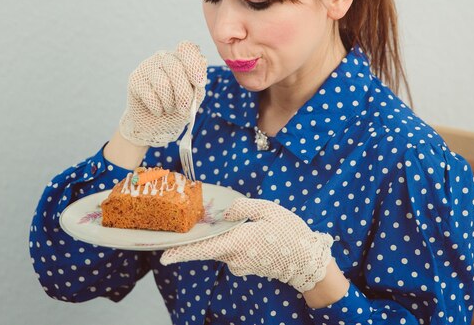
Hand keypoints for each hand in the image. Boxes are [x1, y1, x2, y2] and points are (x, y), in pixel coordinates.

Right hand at [119, 41, 206, 146]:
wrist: (155, 125)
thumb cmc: (177, 110)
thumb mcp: (194, 99)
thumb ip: (199, 82)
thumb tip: (203, 60)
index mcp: (181, 58)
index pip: (187, 48)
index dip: (193, 64)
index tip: (199, 84)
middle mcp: (164, 57)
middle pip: (175, 67)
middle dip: (183, 93)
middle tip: (184, 109)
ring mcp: (147, 66)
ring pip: (162, 83)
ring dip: (169, 103)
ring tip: (169, 109)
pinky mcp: (135, 79)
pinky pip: (149, 95)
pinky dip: (157, 108)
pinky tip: (157, 110)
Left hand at [161, 198, 333, 292]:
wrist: (308, 261)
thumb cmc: (290, 233)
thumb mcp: (268, 210)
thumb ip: (242, 207)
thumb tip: (224, 212)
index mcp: (239, 243)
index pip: (203, 249)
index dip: (182, 253)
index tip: (164, 257)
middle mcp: (235, 257)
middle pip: (208, 247)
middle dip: (200, 236)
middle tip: (196, 220)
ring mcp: (240, 264)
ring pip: (220, 248)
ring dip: (220, 236)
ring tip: (232, 221)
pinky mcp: (246, 266)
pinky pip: (231, 252)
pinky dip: (231, 241)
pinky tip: (244, 231)